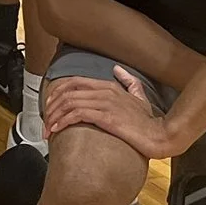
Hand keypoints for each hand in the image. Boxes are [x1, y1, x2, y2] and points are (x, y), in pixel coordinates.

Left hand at [41, 65, 177, 160]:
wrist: (160, 136)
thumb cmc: (148, 121)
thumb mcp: (139, 97)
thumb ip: (128, 81)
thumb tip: (117, 69)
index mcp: (109, 86)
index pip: (73, 81)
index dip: (57, 92)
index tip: (49, 106)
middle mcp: (105, 91)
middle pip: (67, 92)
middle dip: (51, 106)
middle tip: (45, 121)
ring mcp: (105, 103)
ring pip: (69, 103)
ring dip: (54, 117)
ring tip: (48, 129)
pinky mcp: (106, 117)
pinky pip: (77, 115)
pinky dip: (63, 121)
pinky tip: (57, 130)